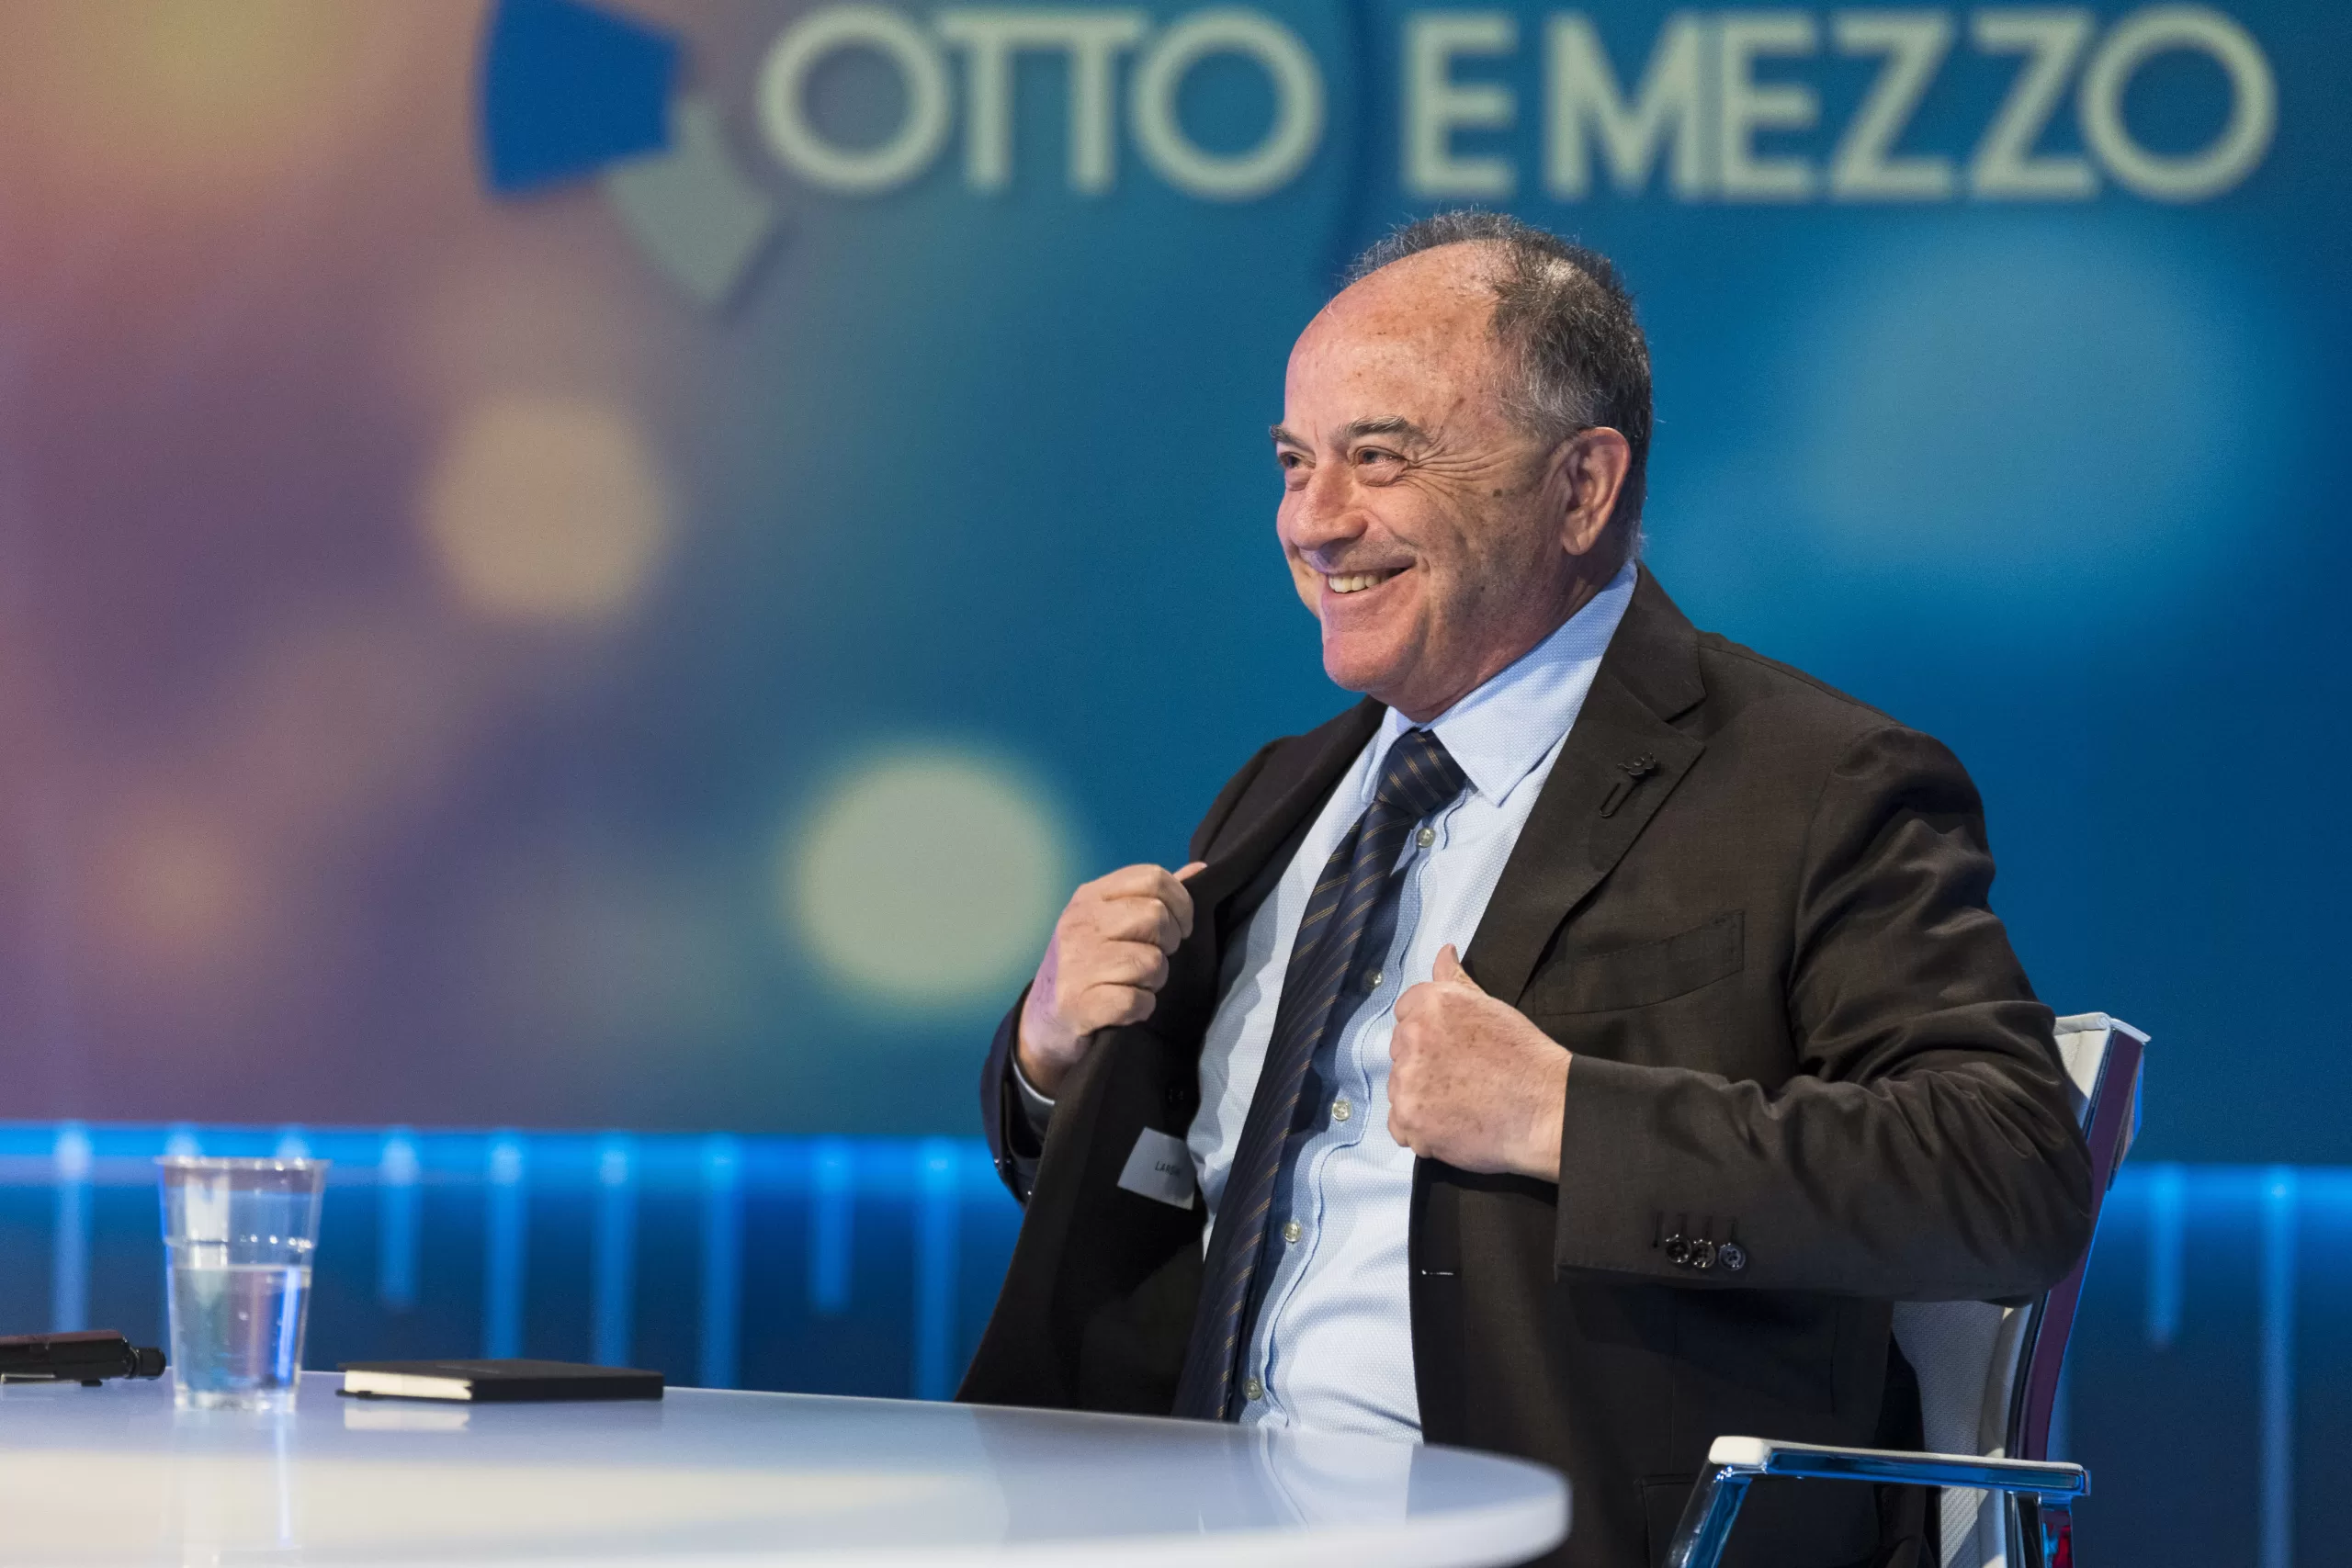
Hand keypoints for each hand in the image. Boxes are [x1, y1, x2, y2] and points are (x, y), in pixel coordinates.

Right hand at [1016, 862, 1204, 1095]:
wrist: (1044, 1019)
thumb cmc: (1087, 964)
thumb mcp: (1110, 921)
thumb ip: (1154, 896)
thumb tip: (1199, 869)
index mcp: (1090, 896)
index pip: (1152, 878)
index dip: (1181, 902)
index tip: (1181, 927)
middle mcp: (1081, 923)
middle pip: (1156, 916)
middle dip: (1170, 943)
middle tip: (1158, 958)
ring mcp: (1077, 963)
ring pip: (1152, 961)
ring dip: (1156, 980)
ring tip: (1139, 984)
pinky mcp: (1081, 1003)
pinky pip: (1137, 1000)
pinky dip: (1143, 1008)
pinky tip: (1130, 1008)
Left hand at [1389, 945, 1569, 1179]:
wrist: (1545, 1109)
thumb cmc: (1524, 1056)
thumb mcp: (1491, 1006)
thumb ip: (1456, 979)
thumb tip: (1443, 951)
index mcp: (1431, 1004)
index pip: (1405, 1012)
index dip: (1428, 1032)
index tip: (1450, 1049)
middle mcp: (1413, 1037)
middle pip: (1399, 1052)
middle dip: (1421, 1064)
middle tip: (1459, 1079)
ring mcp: (1408, 1081)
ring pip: (1398, 1089)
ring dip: (1420, 1099)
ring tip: (1459, 1105)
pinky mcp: (1409, 1119)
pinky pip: (1399, 1126)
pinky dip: (1419, 1130)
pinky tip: (1450, 1126)